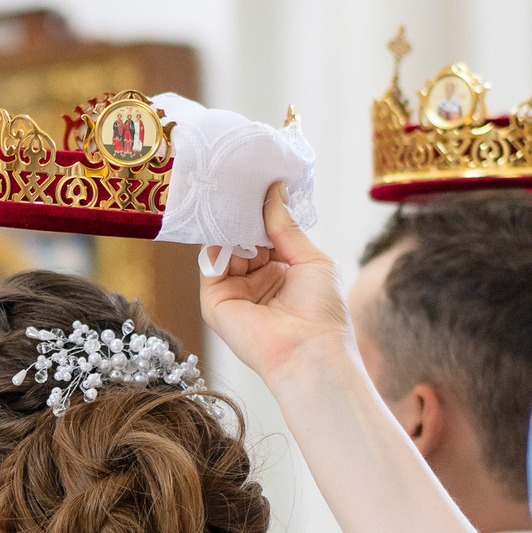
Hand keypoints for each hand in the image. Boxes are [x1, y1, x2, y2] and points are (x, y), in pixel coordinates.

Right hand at [199, 182, 358, 388]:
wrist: (309, 351)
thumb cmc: (322, 311)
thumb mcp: (310, 258)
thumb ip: (287, 227)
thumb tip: (274, 190)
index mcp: (282, 271)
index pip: (264, 234)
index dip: (261, 211)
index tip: (258, 182)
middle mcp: (256, 281)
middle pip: (241, 239)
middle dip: (241, 214)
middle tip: (239, 183)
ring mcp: (234, 291)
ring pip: (224, 248)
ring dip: (228, 225)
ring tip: (231, 199)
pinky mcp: (215, 302)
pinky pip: (209, 265)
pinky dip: (214, 242)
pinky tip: (223, 223)